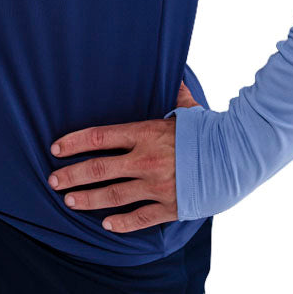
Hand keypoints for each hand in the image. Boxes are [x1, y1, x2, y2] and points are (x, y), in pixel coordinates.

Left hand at [46, 81, 202, 233]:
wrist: (239, 155)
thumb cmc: (211, 129)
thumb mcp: (188, 107)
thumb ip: (173, 92)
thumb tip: (172, 68)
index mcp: (146, 133)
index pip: (99, 137)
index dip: (74, 143)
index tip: (55, 149)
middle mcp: (147, 160)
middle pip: (99, 168)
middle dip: (72, 175)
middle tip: (53, 181)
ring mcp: (158, 185)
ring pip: (114, 196)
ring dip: (88, 199)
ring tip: (69, 201)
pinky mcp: (172, 206)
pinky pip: (141, 218)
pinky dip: (122, 223)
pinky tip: (106, 225)